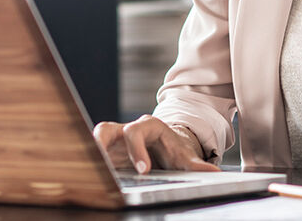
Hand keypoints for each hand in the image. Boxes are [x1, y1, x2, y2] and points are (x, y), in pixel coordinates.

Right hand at [93, 115, 219, 173]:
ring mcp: (113, 140)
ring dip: (91, 151)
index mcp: (148, 126)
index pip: (137, 132)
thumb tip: (214, 173)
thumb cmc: (172, 150)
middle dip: (106, 147)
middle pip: (108, 129)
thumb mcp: (184, 156)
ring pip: (95, 138)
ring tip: (89, 169)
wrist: (164, 149)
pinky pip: (91, 151)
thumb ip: (197, 165)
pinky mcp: (105, 151)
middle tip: (107, 170)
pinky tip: (87, 176)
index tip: (144, 170)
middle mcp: (127, 129)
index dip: (138, 150)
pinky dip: (89, 161)